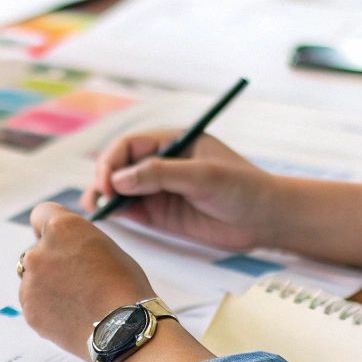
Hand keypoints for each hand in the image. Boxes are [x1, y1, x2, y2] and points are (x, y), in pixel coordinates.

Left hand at [19, 203, 157, 358]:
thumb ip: (77, 241)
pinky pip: (34, 303)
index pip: (41, 214)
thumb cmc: (124, 286)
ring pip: (32, 278)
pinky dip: (47, 308)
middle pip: (36, 250)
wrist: (123, 329)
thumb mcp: (105, 245)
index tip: (57, 240)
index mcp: (61, 228)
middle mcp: (38, 252)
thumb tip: (66, 248)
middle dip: (50, 261)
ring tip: (77, 302)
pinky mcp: (29, 310)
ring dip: (47, 285)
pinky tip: (72, 315)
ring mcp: (30, 283)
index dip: (50, 227)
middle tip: (76, 279)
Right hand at [83, 129, 281, 250]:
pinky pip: (132, 210)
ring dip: (104, 196)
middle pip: (120, 166)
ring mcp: (160, 189)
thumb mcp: (203, 176)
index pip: (130, 145)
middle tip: (100, 197)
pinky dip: (116, 212)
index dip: (113, 160)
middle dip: (105, 178)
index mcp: (172, 142)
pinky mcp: (161, 214)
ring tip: (95, 209)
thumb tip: (120, 180)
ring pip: (121, 189)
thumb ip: (161, 174)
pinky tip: (108, 217)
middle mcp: (161, 163)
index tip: (109, 181)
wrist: (266, 220)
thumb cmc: (243, 188)